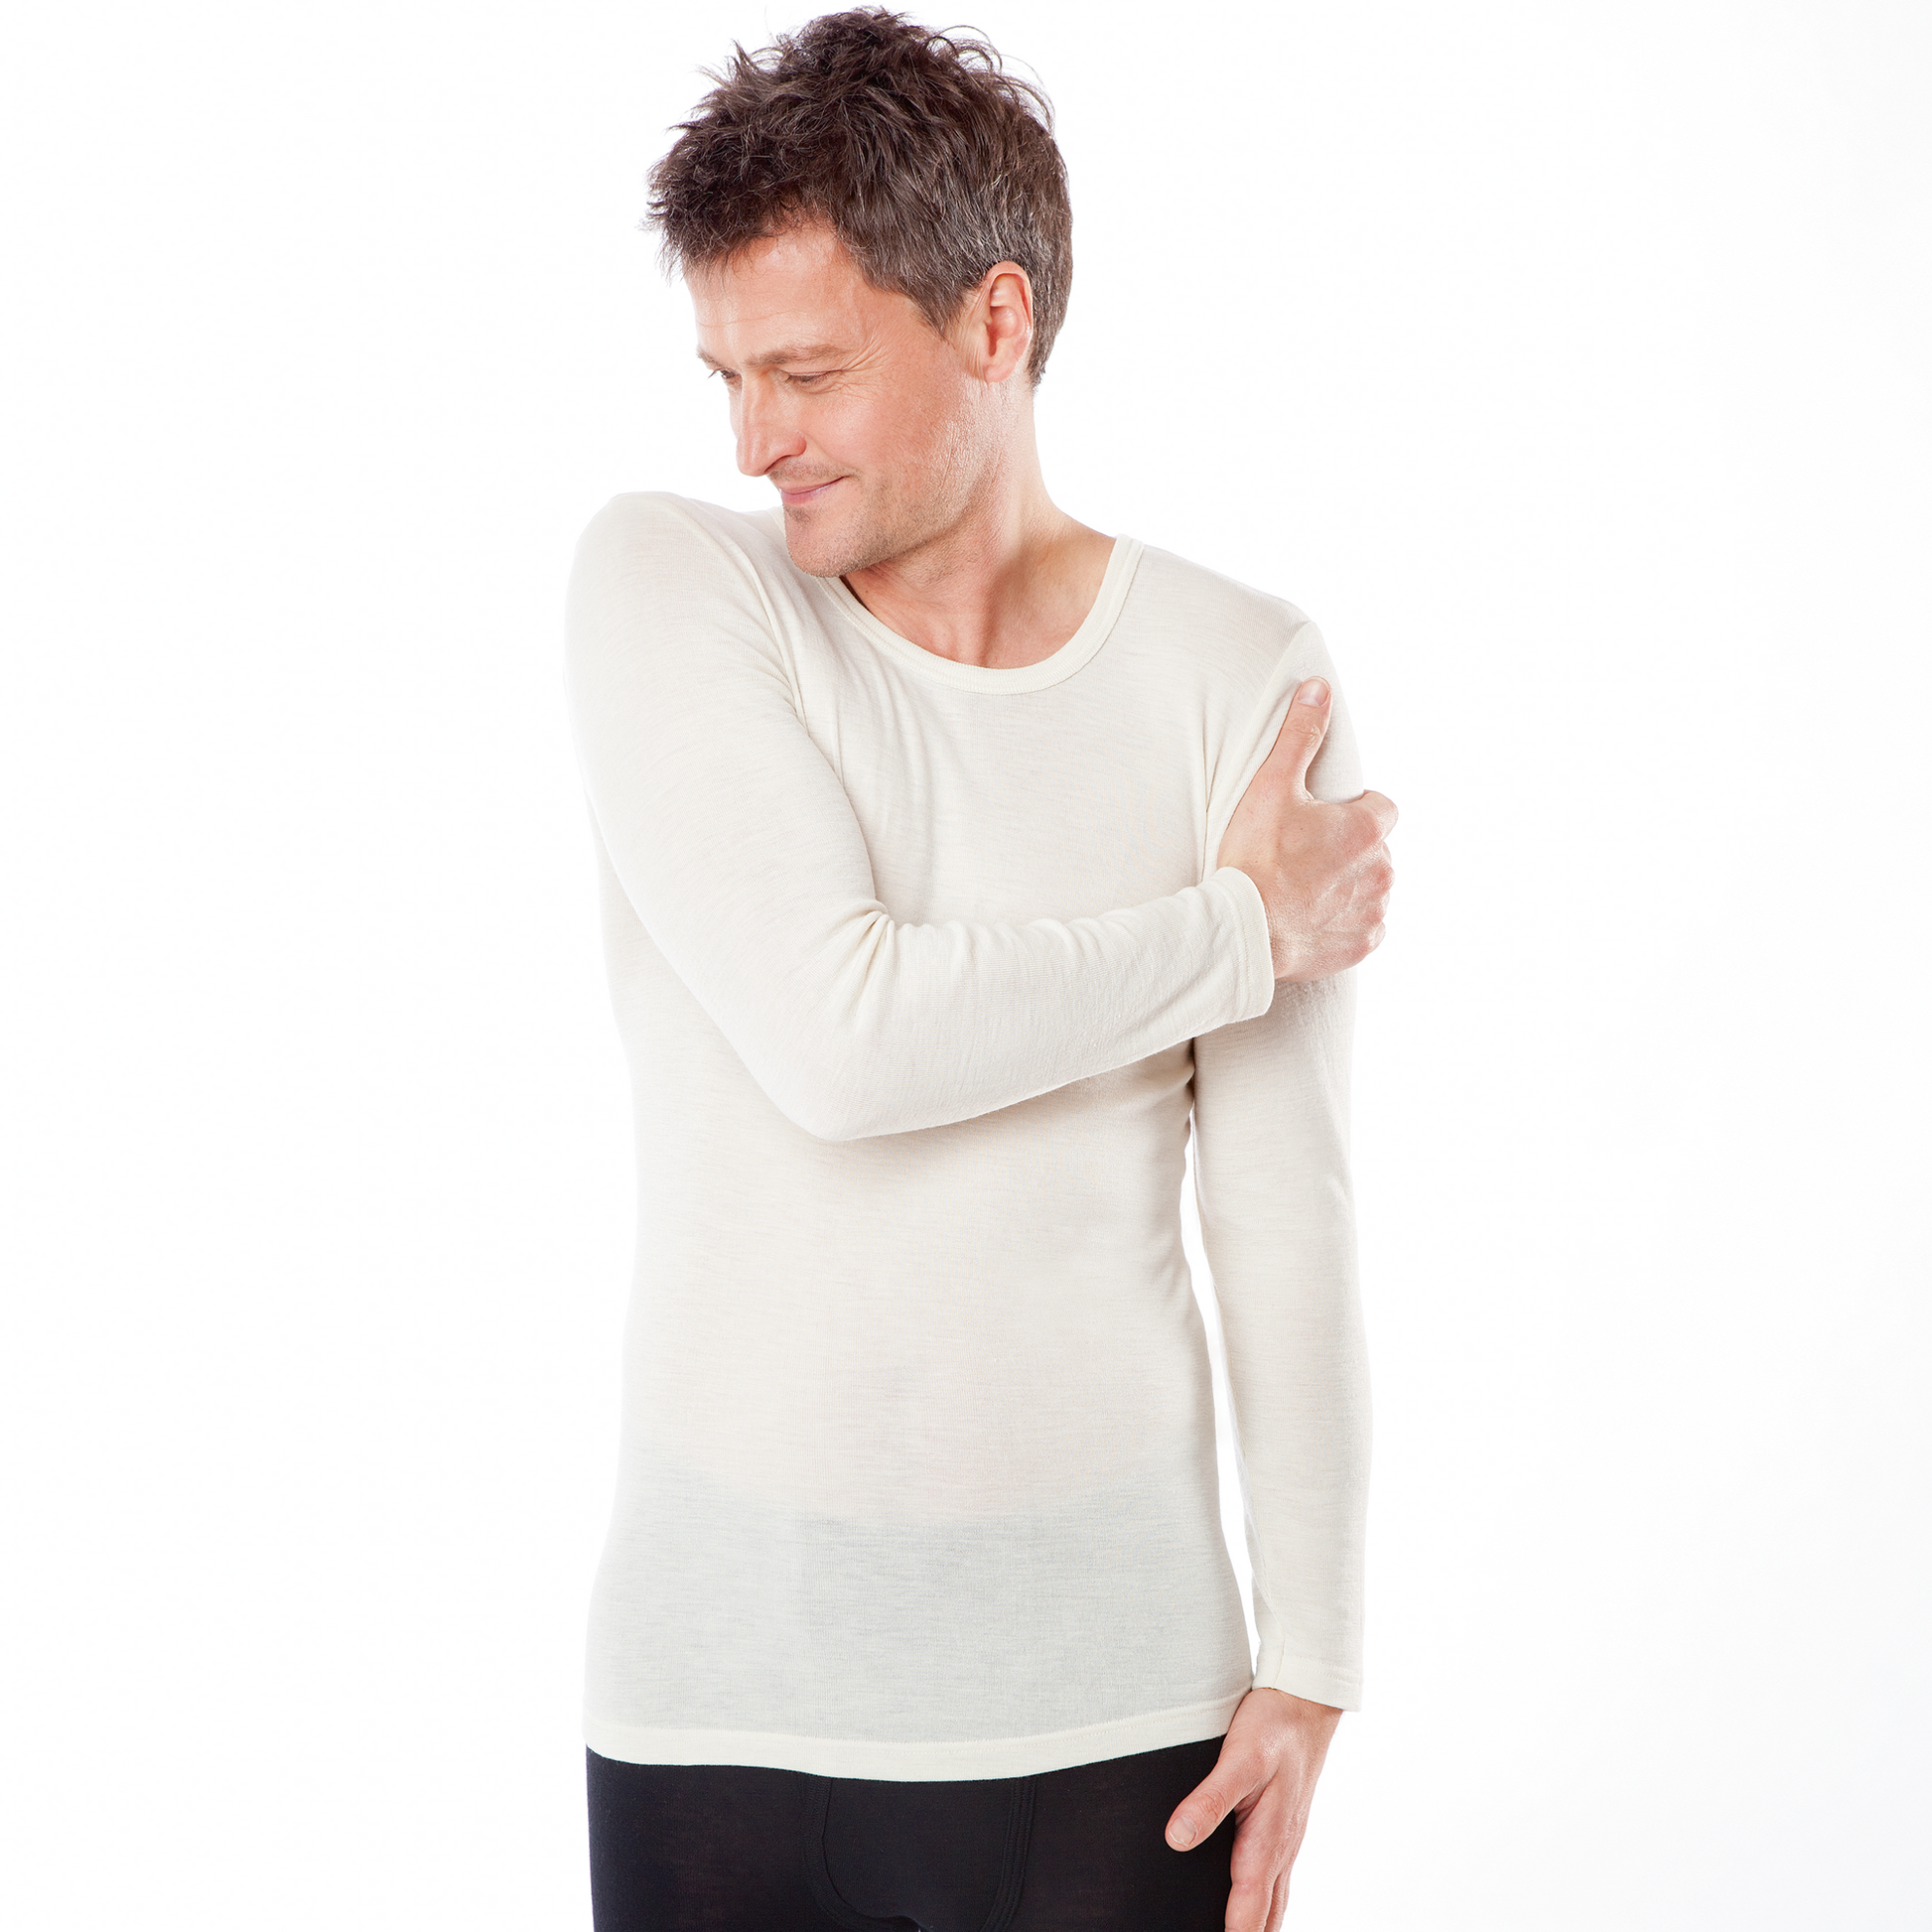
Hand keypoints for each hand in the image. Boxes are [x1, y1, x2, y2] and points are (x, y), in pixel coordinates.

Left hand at [1165, 1686, 1342, 1931]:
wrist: (1305, 1702)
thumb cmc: (1274, 1729)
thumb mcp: (1238, 1759)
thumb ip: (1209, 1801)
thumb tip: (1177, 1840)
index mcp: (1267, 1844)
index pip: (1248, 1914)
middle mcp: (1281, 1851)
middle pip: (1266, 1919)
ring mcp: (1286, 1842)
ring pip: (1274, 1903)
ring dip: (1257, 1926)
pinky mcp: (1283, 1828)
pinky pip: (1275, 1881)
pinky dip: (1263, 1904)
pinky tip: (1249, 1903)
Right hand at [1216, 677, 1397, 980]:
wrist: (1241, 929)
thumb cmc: (1254, 857)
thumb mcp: (1272, 786)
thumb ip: (1300, 735)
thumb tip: (1319, 688)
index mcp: (1368, 828)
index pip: (1382, 807)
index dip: (1353, 810)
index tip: (1319, 820)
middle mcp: (1382, 870)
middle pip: (1376, 849)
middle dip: (1349, 849)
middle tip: (1303, 855)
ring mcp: (1374, 910)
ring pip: (1372, 888)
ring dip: (1348, 886)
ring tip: (1304, 888)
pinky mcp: (1362, 945)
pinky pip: (1365, 927)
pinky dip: (1344, 923)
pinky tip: (1311, 918)